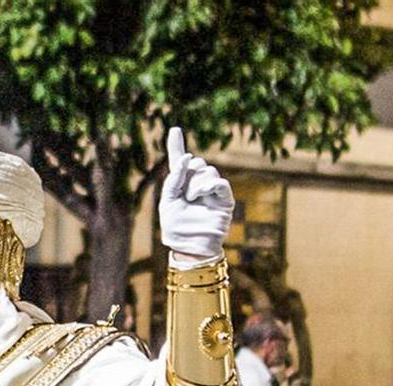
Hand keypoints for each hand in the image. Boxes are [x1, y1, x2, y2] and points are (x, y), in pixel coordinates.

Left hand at [158, 127, 233, 267]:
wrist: (189, 248)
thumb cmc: (176, 229)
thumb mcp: (167, 201)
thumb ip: (173, 179)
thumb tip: (186, 157)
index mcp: (181, 185)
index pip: (179, 162)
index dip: (176, 145)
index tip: (174, 130)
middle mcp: (197, 186)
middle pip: (197, 163)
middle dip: (189, 171)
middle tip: (184, 191)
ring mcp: (212, 193)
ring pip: (208, 171)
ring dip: (197, 182)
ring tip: (191, 197)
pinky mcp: (224, 201)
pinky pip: (220, 183)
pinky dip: (210, 184)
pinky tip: (202, 192)